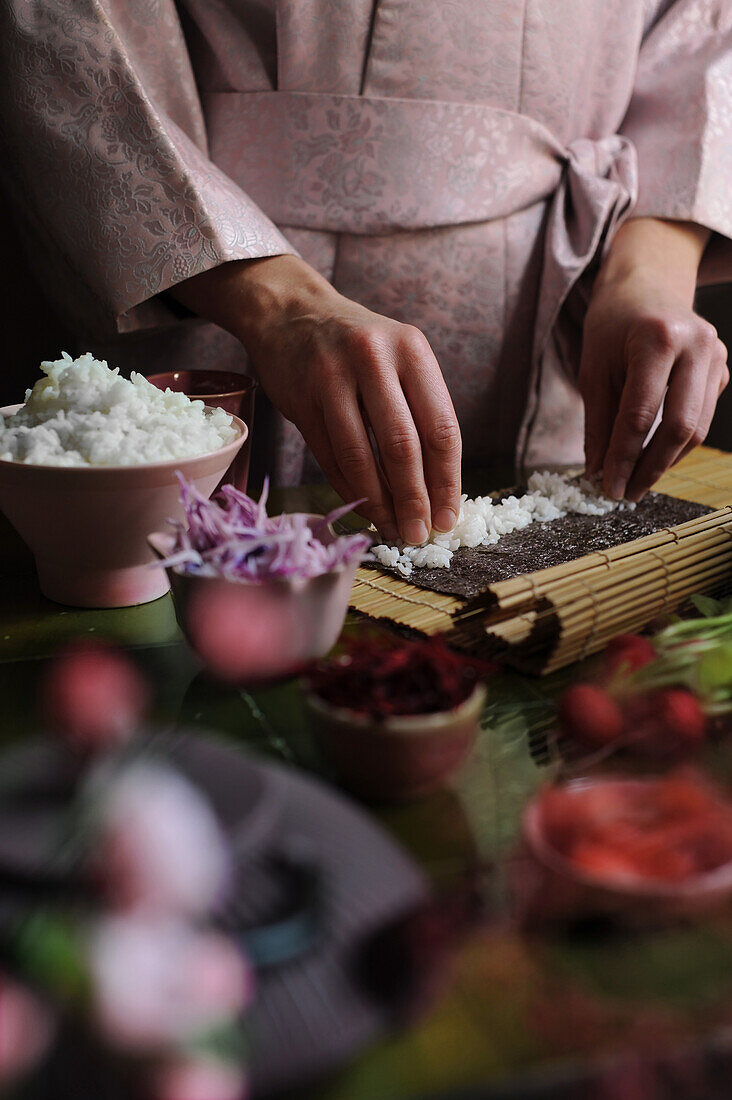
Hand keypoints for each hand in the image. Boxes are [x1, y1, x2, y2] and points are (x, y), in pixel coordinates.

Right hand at [171, 256, 461, 543]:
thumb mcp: (398, 361)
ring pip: (361, 455)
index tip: (448, 518)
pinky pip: (329, 456)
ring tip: (392, 529)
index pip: (441, 428)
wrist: (291, 313)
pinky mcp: (301, 396)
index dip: (447, 481)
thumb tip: (437, 491)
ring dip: (379, 502)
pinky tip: (364, 507)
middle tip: (419, 534)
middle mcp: (374, 358)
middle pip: (403, 446)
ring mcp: (332, 375)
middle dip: (414, 499)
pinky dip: (350, 488)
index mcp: (413, 350)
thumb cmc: (358, 349)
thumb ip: (419, 413)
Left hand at [580, 219, 728, 501]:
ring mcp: (716, 357)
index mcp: (657, 339)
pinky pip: (701, 418)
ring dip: (664, 462)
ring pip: (696, 428)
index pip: (640, 415)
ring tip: (635, 481)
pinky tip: (652, 457)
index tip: (607, 488)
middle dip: (649, 467)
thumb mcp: (593, 369)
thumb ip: (598, 422)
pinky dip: (676, 444)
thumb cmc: (612, 324)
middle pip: (678, 426)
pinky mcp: (722, 370)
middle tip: (624, 493)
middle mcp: (696, 345)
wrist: (646, 284)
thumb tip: (598, 473)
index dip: (623, 457)